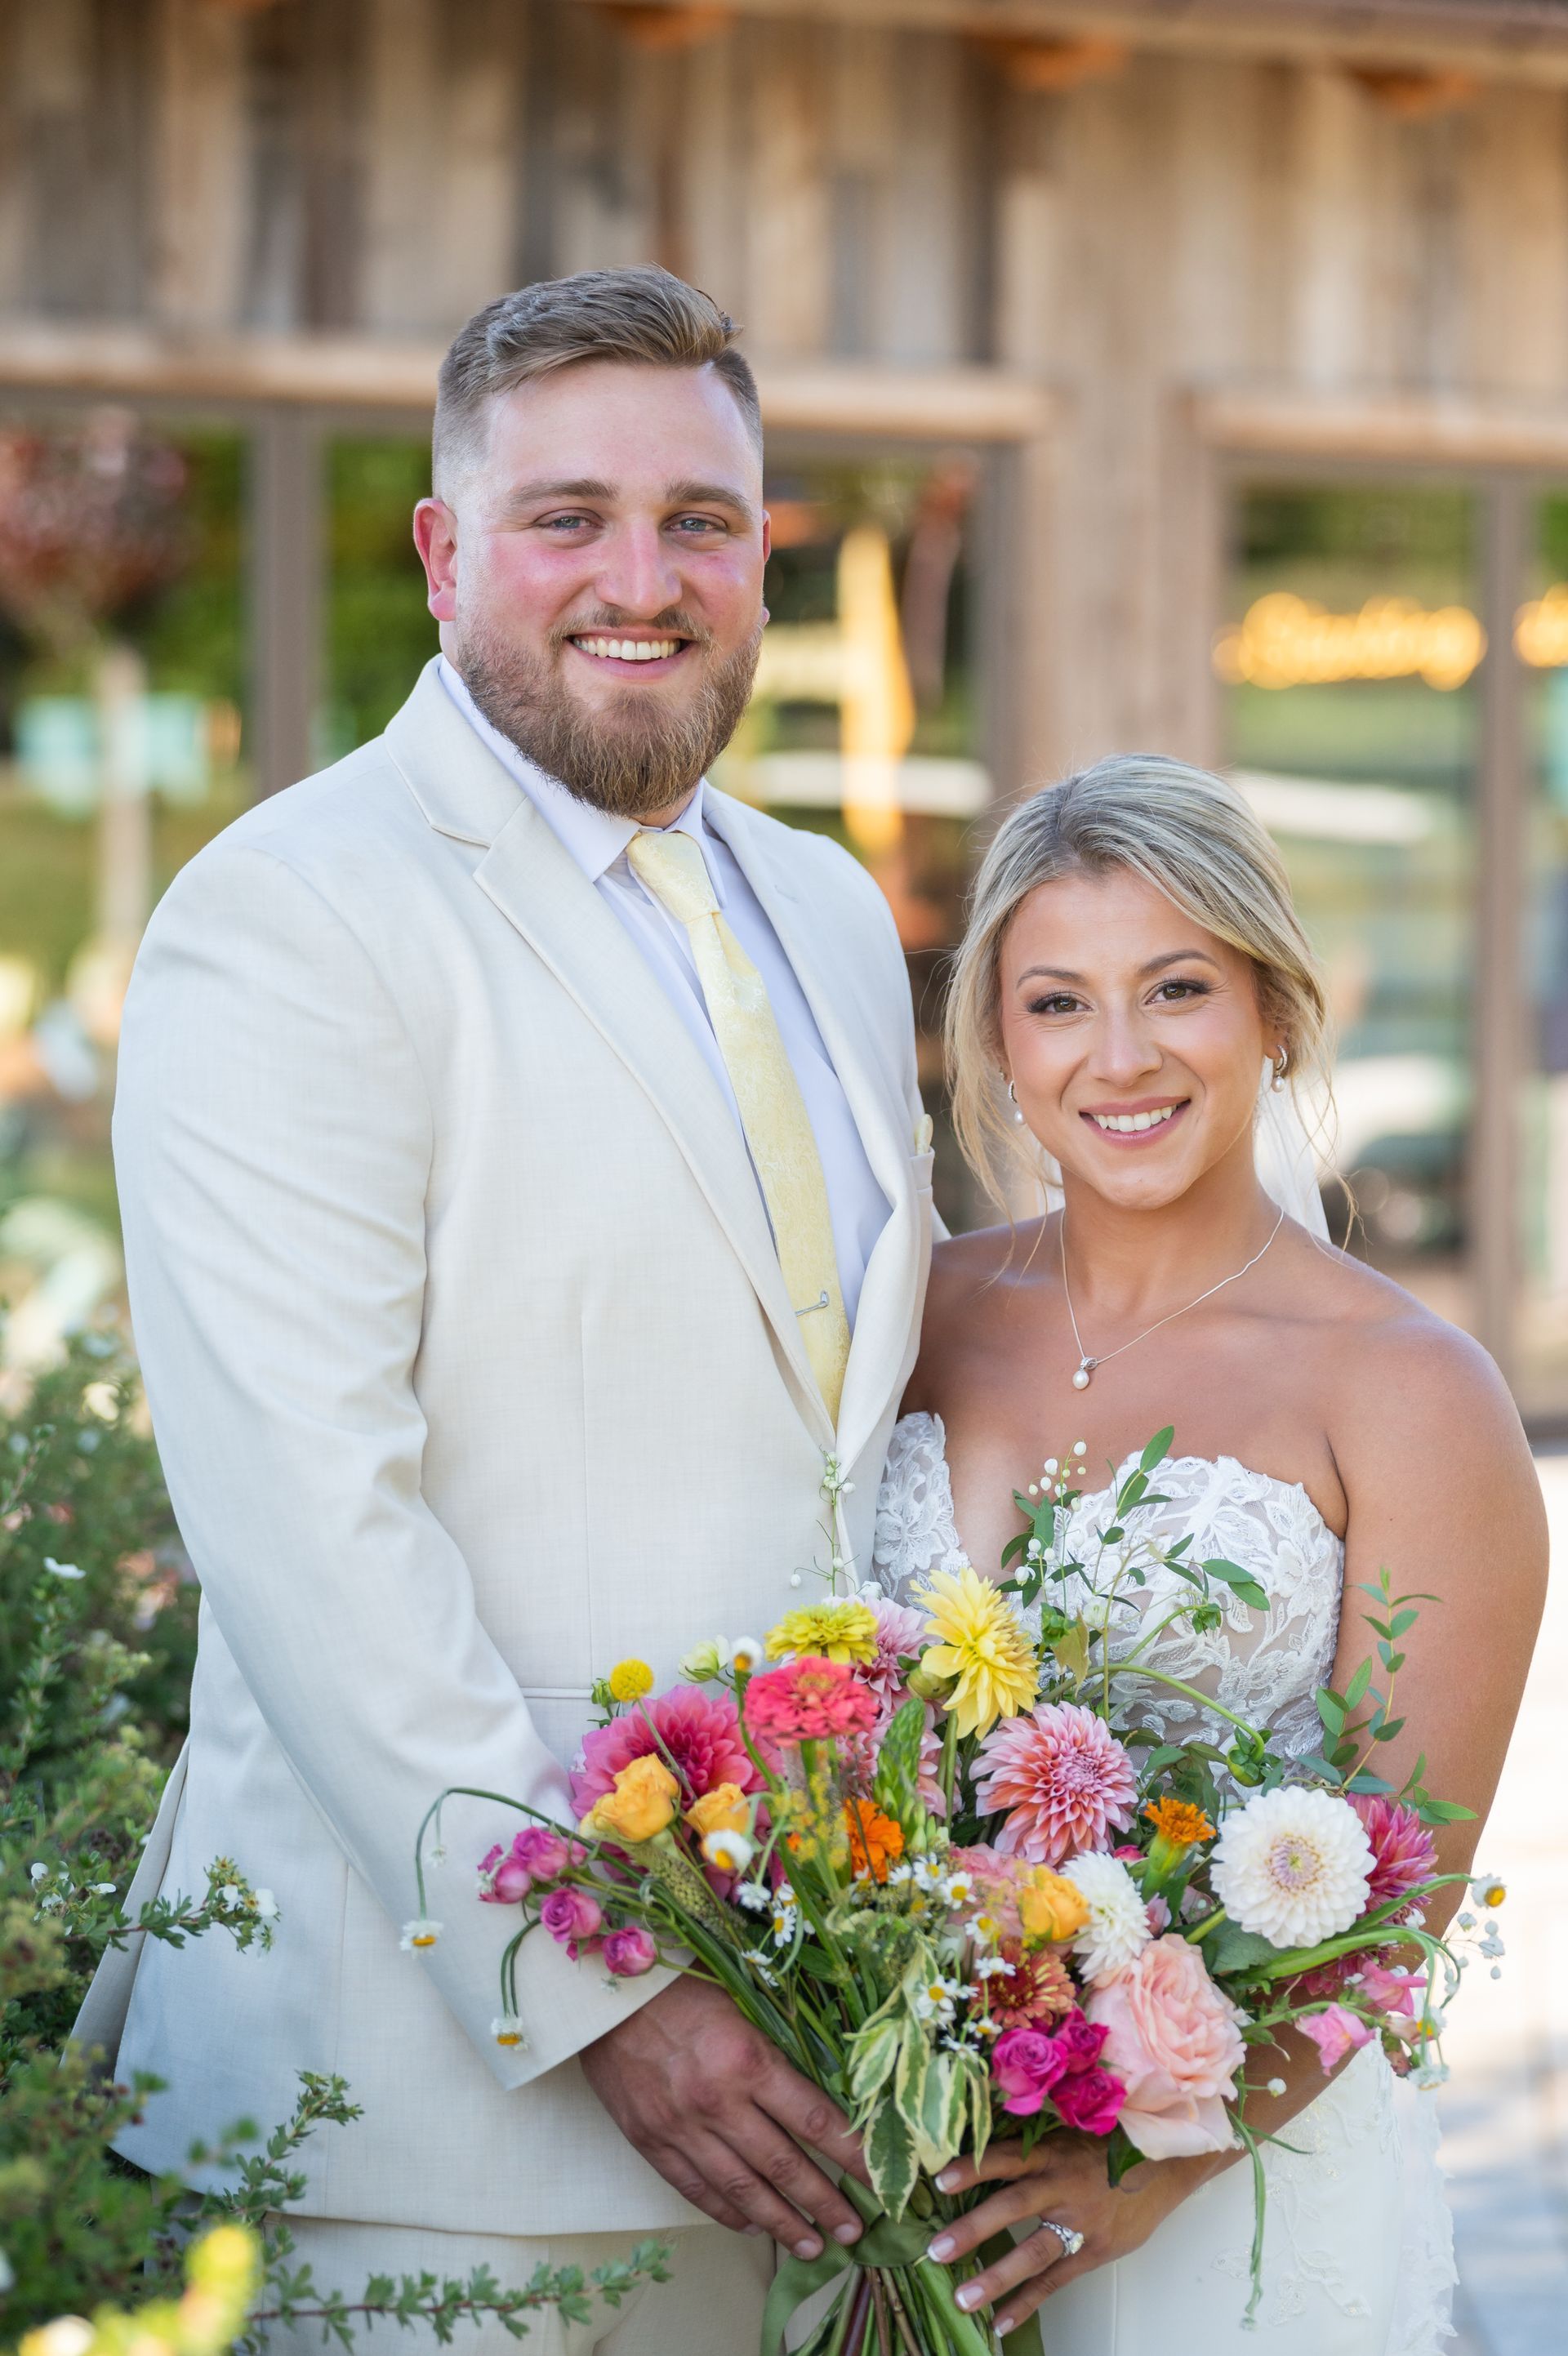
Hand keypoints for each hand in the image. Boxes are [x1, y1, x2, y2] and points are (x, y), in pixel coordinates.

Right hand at [579, 1976, 869, 2259]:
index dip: (851, 2155)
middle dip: (824, 2202)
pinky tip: (753, 2227)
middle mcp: (716, 2101)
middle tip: (855, 2232)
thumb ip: (776, 2049)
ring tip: (814, 2246)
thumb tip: (825, 2091)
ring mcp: (681, 2128)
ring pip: (742, 2190)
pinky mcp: (650, 2142)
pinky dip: (727, 2213)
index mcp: (746, 2059)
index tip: (880, 2180)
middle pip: (783, 2165)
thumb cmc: (679, 1987)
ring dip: (782, 2223)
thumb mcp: (740, 2004)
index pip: (813, 2119)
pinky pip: (696, 2190)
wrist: (602, 1994)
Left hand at [924, 2134, 1198, 2336]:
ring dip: (996, 2278)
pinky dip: (1027, 2303)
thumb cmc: (1107, 2143)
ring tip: (963, 2299)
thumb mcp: (1069, 2130)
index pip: (1005, 2157)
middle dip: (973, 2229)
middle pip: (1013, 2206)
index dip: (973, 2167)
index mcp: (1052, 2152)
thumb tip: (978, 2135)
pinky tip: (1001, 2322)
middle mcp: (1062, 2186)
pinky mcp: (1093, 2251)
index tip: (938, 2179)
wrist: (1164, 2165)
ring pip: (1033, 2253)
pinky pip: (1055, 2281)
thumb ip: (1030, 2141)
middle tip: (936, 2251)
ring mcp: (1079, 2223)